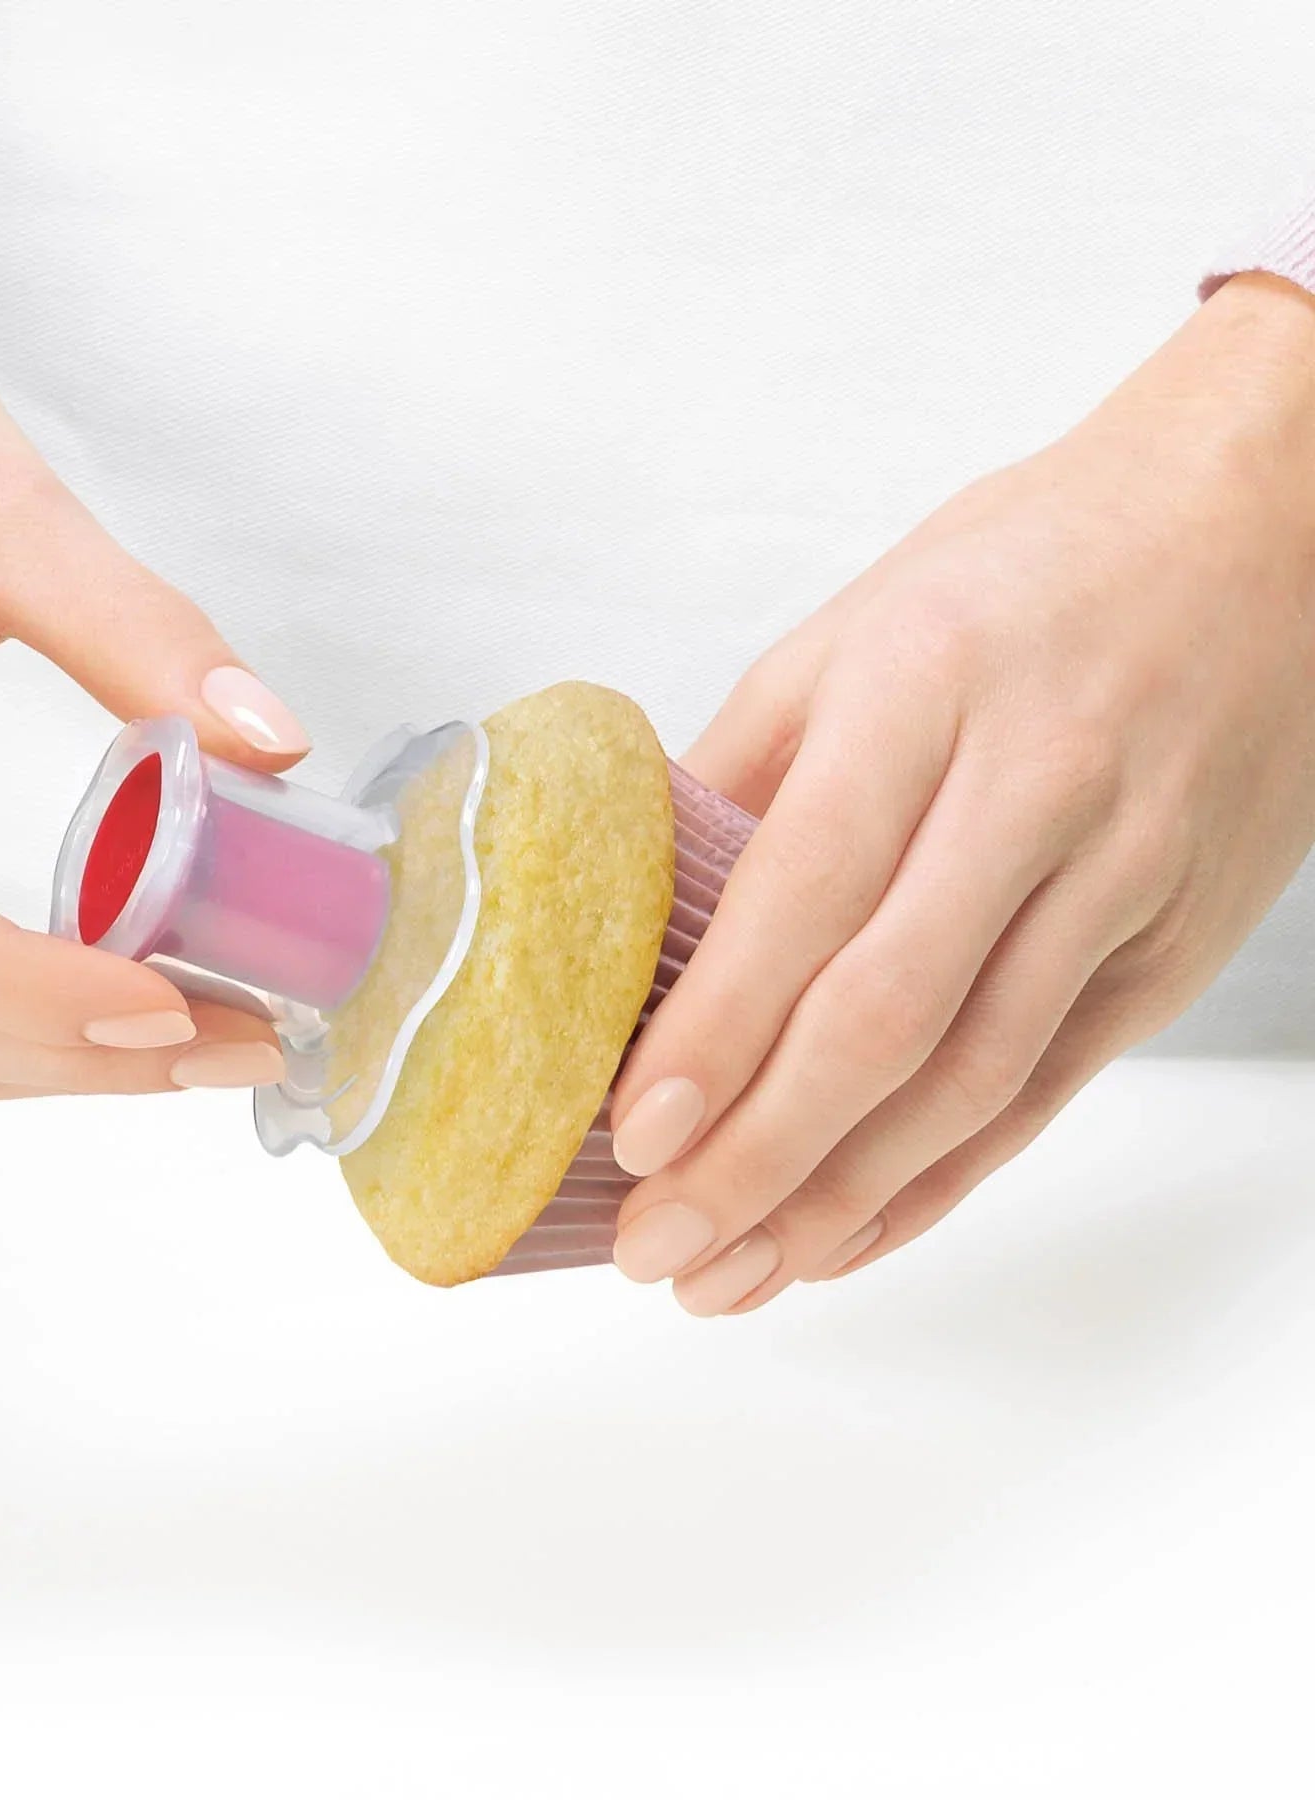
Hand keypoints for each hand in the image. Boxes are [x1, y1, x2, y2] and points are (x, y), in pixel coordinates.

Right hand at [0, 161, 304, 1105]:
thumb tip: (266, 747)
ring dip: (50, 1057)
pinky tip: (124, 990)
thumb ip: (136, 630)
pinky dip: (11, 1016)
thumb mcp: (0, 506)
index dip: (33, 990)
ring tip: (206, 1032)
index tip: (179, 1004)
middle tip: (240, 1038)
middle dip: (73, 1054)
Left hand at [609, 272, 1314, 1313]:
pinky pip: (1047, 1088)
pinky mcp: (1175, 943)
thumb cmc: (1034, 563)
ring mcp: (1123, 878)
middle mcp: (1033, 794)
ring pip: (972, 1082)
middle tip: (655, 1248)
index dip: (717, 1033)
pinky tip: (854, 1235)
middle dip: (758, 1159)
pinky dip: (945, 1179)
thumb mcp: (855, 626)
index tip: (635, 1136)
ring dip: (841, 1201)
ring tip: (732, 1276)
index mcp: (923, 694)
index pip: (804, 895)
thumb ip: (745, 766)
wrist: (1263, 523)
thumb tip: (637, 899)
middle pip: (885, 1019)